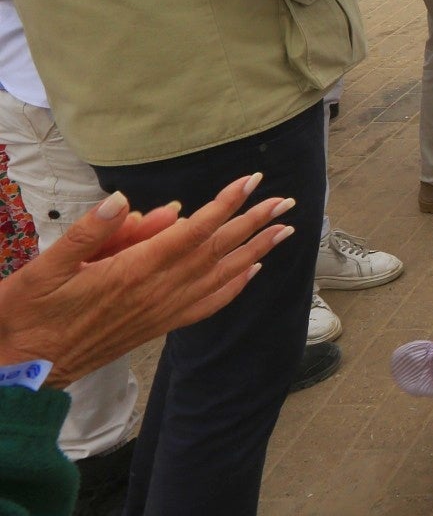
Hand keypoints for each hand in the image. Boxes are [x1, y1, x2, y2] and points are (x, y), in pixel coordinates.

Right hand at [0, 173, 292, 387]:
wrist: (20, 370)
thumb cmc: (29, 314)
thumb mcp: (46, 267)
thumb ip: (88, 233)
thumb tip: (123, 200)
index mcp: (132, 272)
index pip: (191, 232)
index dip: (225, 205)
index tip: (253, 181)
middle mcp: (155, 293)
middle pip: (216, 251)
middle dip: (253, 223)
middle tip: (287, 201)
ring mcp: (160, 313)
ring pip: (219, 278)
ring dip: (255, 252)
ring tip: (284, 231)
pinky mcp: (157, 327)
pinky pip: (206, 306)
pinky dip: (233, 287)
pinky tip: (251, 274)